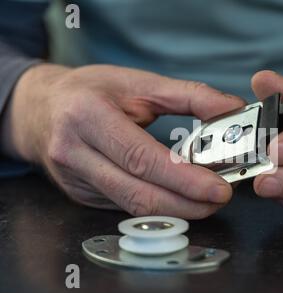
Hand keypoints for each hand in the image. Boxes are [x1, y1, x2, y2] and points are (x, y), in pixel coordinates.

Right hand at [1, 64, 244, 217]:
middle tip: (221, 198)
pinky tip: (179, 198)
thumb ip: (189, 95)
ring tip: (207, 201)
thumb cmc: (91, 91)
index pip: (141, 158)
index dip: (183, 179)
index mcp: (88, 117)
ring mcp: (76, 180)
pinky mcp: (82, 195)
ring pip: (133, 208)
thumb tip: (230, 109)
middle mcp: (75, 154)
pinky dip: (158, 206)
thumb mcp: (138, 81)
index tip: (219, 188)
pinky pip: (125, 206)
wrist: (41, 108)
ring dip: (176, 210)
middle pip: (138, 194)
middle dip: (187, 205)